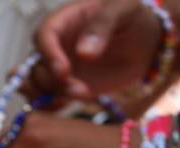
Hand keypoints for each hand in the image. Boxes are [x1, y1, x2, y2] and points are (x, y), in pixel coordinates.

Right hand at [26, 0, 161, 99]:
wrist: (145, 43)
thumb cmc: (132, 18)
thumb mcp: (123, 9)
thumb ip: (102, 25)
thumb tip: (84, 54)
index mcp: (64, 21)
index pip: (43, 35)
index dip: (48, 54)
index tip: (64, 71)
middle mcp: (56, 45)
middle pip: (34, 64)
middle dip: (47, 79)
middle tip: (72, 87)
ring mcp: (59, 68)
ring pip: (35, 84)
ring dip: (47, 95)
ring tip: (73, 96)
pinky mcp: (67, 87)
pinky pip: (48, 99)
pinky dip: (50, 106)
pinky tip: (68, 104)